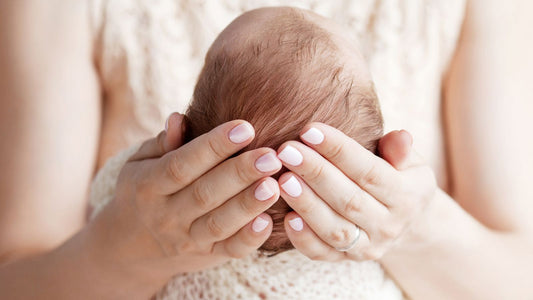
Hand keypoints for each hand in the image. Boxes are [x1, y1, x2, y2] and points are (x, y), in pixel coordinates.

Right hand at [84, 114, 281, 281]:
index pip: (181, 164)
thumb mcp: (141, 162)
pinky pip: (230, 250)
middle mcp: (166, 215)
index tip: (245, 128)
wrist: (133, 247)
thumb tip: (178, 119)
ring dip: (248, 204)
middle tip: (270, 156)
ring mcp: (187, 239)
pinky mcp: (208, 256)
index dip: (213, 146)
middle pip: (204, 194)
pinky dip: (250, 238)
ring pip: (219, 223)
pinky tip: (269, 221)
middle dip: (239, 174)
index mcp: (148, 185)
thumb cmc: (145, 189)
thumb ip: (162, 142)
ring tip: (274, 185)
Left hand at [276, 123, 435, 260]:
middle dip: (315, 173)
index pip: (369, 171)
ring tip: (282, 179)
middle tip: (286, 151)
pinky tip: (285, 217)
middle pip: (348, 200)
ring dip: (306, 204)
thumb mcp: (411, 163)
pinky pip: (321, 253)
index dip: (338, 150)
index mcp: (406, 197)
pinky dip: (303, 238)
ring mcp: (367, 247)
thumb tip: (400, 137)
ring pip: (334, 229)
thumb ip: (401, 151)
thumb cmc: (400, 179)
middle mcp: (388, 226)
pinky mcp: (345, 259)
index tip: (309, 130)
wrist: (408, 226)